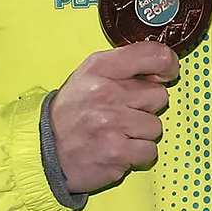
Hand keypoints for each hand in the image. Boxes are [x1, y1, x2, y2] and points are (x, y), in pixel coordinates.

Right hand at [50, 41, 178, 195]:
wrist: (43, 150)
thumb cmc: (72, 112)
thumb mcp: (89, 75)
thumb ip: (124, 65)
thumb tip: (163, 65)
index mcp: (101, 68)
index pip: (155, 56)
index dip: (168, 65)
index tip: (166, 74)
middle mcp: (107, 93)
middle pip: (160, 96)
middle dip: (145, 106)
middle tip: (122, 112)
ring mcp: (112, 124)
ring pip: (155, 127)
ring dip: (140, 133)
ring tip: (116, 132)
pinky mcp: (116, 153)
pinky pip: (149, 151)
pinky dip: (136, 154)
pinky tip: (116, 148)